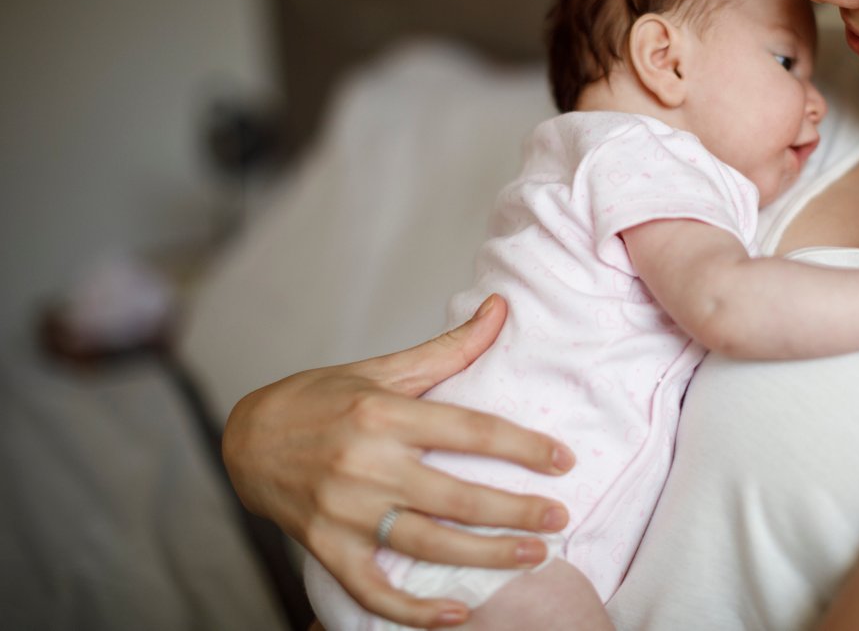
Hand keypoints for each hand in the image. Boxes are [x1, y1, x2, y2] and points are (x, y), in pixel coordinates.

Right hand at [221, 295, 575, 627]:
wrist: (245, 439)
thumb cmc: (320, 399)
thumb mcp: (382, 369)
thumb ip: (448, 348)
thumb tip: (500, 308)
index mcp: (384, 415)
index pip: (469, 431)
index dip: (522, 446)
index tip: (562, 461)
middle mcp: (366, 464)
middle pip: (457, 496)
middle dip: (516, 511)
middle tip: (560, 519)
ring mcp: (345, 512)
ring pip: (429, 544)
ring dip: (487, 555)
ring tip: (534, 555)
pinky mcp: (327, 548)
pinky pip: (375, 588)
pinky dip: (415, 608)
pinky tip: (458, 613)